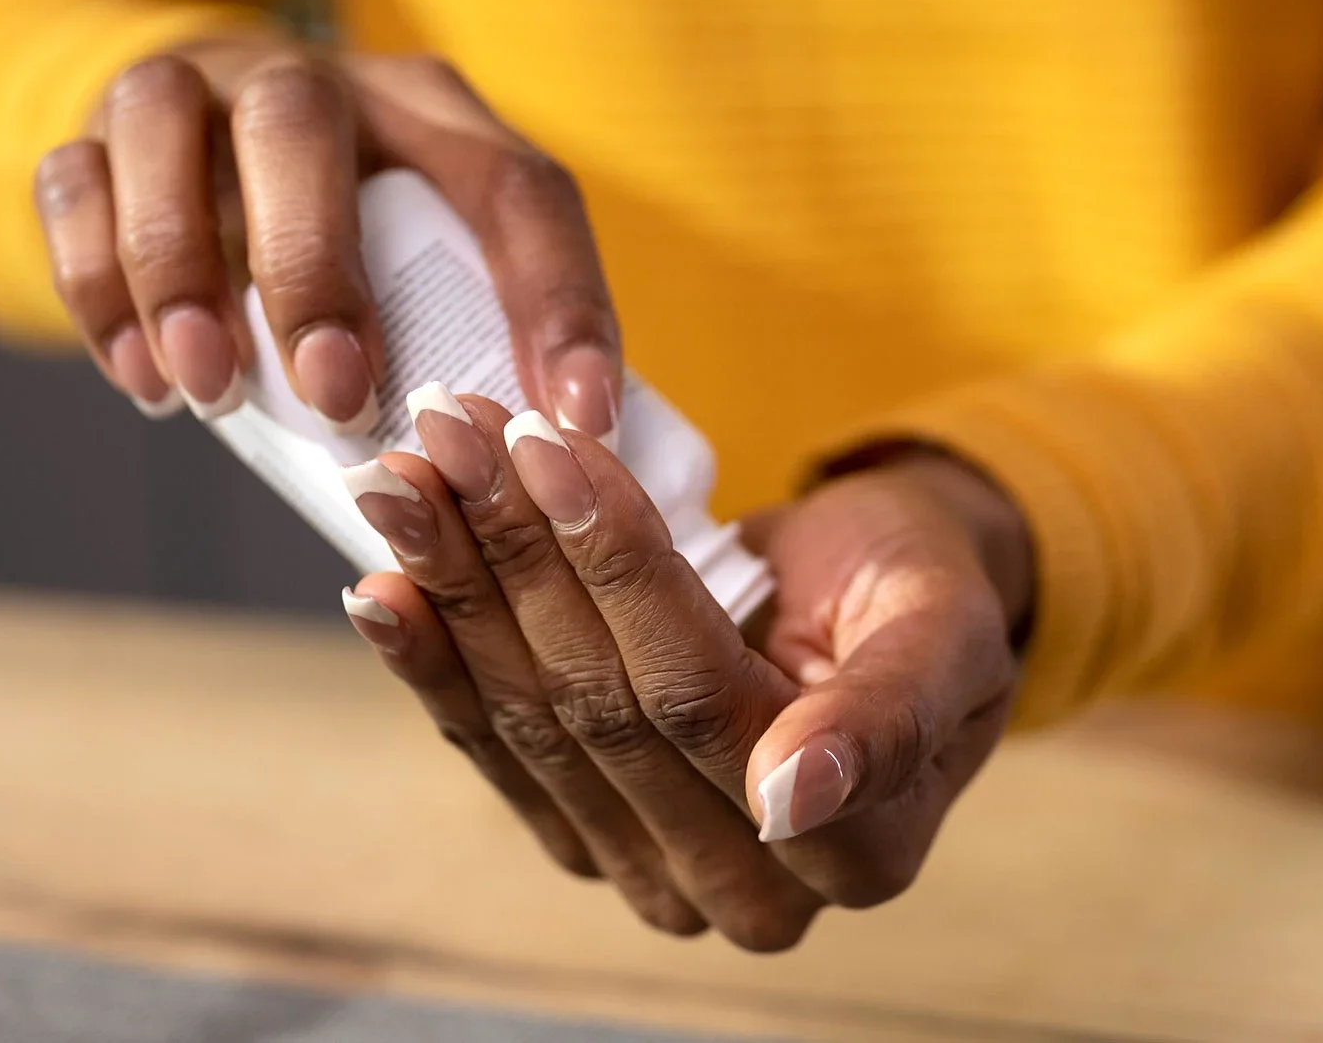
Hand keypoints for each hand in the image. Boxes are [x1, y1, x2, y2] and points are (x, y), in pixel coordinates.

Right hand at [30, 38, 623, 437]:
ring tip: (211, 393)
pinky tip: (141, 377)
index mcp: (430, 107)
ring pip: (165, 128)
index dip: (559, 303)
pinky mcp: (91, 128)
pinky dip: (94, 284)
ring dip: (179, 268)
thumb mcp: (430, 249)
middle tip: (337, 398)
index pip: (516, 186)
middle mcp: (309, 75)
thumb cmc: (353, 227)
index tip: (577, 422)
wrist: (202, 127)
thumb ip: (474, 328)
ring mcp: (191, 87)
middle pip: (300, 124)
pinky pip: (72, 181)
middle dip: (313, 268)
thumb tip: (551, 461)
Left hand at [339, 394, 1023, 948]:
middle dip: (513, 556)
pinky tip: (377, 586)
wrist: (880, 604)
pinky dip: (431, 661)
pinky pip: (495, 750)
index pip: (698, 697)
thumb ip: (888, 716)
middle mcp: (746, 891)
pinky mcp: (588, 839)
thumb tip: (787, 793)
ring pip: (535, 721)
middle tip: (449, 430)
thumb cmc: (923, 592)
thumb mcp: (945, 625)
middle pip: (600, 707)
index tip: (547, 448)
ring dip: (454, 589)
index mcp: (855, 852)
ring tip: (400, 477)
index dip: (616, 570)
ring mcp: (655, 873)